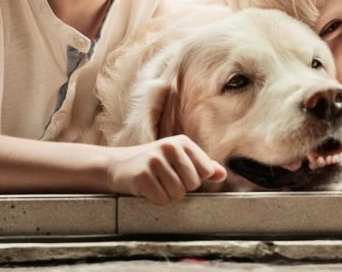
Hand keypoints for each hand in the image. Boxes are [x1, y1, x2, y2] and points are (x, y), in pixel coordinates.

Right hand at [107, 135, 226, 203]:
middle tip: (166, 179)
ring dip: (168, 194)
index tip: (181, 174)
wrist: (118, 165)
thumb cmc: (154, 163)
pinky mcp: (142, 175)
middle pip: (193, 184)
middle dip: (181, 188)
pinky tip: (147, 188)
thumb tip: (223, 174)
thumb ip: (203, 166)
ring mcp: (154, 160)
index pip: (206, 171)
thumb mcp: (179, 159)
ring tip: (157, 183)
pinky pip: (161, 199)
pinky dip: (156, 199)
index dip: (195, 179)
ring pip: (178, 193)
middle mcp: (169, 147)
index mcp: (182, 142)